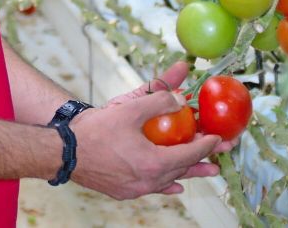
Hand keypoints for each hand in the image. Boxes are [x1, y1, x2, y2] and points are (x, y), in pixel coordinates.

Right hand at [70, 63, 235, 199]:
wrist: (64, 152)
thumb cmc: (96, 129)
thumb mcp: (130, 108)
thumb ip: (158, 98)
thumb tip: (181, 96)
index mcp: (154, 162)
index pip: (189, 153)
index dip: (206, 144)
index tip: (218, 137)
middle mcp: (148, 180)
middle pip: (183, 169)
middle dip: (204, 159)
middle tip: (223, 154)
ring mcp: (136, 189)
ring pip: (170, 180)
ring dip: (189, 172)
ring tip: (208, 172)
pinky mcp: (125, 191)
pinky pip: (153, 188)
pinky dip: (167, 185)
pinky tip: (175, 186)